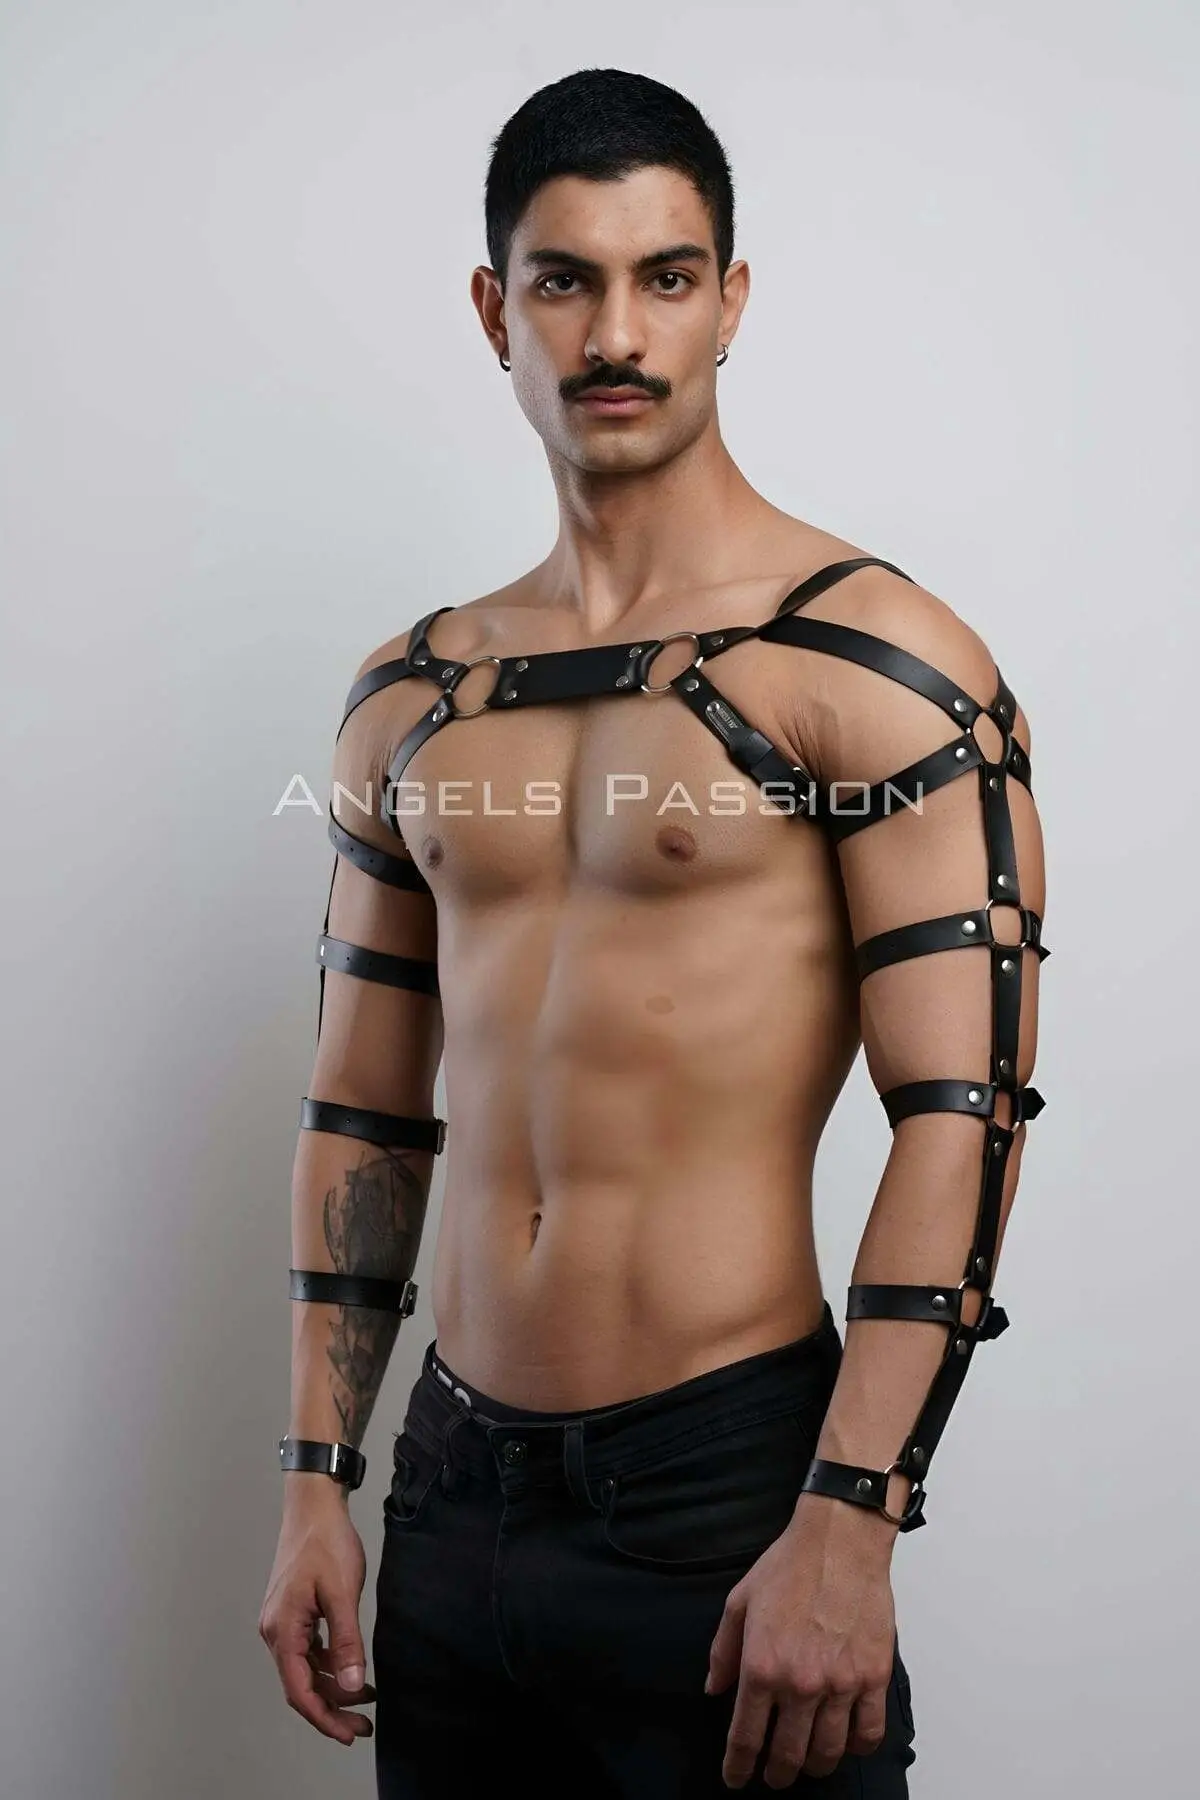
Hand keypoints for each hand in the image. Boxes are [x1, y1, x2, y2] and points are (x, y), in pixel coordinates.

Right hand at [258, 1488, 376, 1745]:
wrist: (313, 1505)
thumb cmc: (325, 1542)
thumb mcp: (342, 1593)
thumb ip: (347, 1642)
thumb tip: (353, 1686)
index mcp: (282, 1631)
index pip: (300, 1691)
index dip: (325, 1718)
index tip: (350, 1734)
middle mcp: (275, 1631)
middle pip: (301, 1685)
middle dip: (332, 1709)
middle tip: (363, 1726)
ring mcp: (282, 1622)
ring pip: (305, 1670)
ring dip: (333, 1687)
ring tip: (366, 1699)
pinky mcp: (292, 1613)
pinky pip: (308, 1651)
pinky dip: (329, 1664)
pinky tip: (352, 1669)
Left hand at [706, 1496, 897, 1787]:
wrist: (840, 1540)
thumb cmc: (791, 1564)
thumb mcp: (739, 1601)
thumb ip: (723, 1650)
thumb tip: (714, 1689)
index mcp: (762, 1666)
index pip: (746, 1737)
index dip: (738, 1766)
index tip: (736, 1778)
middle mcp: (800, 1683)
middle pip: (787, 1754)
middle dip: (776, 1774)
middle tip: (773, 1776)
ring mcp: (840, 1684)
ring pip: (827, 1752)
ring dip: (814, 1767)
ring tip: (808, 1766)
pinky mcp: (872, 1677)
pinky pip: (868, 1732)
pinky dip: (856, 1748)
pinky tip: (847, 1744)